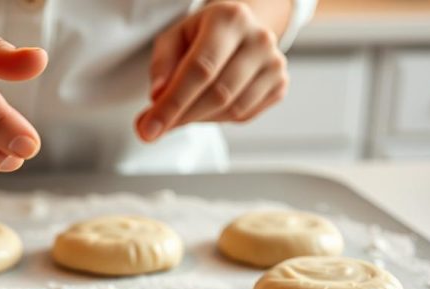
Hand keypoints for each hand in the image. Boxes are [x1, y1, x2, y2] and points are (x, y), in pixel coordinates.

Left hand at [136, 1, 288, 141]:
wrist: (238, 30)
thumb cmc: (201, 35)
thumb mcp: (174, 38)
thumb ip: (162, 65)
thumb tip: (158, 96)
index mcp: (230, 18)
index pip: (200, 68)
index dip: (173, 103)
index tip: (149, 127)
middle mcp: (259, 38)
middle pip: (218, 93)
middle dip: (181, 117)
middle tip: (155, 128)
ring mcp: (274, 63)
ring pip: (232, 109)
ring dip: (198, 119)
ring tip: (181, 111)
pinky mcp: (280, 85)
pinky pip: (243, 115)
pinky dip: (218, 119)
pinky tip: (206, 106)